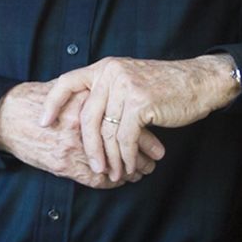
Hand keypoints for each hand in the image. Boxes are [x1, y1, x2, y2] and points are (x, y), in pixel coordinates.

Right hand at [0, 82, 161, 189]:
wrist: (9, 117)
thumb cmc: (38, 100)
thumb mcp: (69, 90)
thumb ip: (94, 95)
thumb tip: (123, 99)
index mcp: (87, 104)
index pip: (126, 123)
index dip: (144, 135)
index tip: (157, 143)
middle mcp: (83, 126)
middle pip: (123, 144)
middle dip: (141, 155)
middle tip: (155, 160)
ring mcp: (73, 148)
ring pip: (112, 164)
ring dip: (129, 171)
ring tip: (141, 173)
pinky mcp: (64, 165)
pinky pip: (95, 179)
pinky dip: (110, 182)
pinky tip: (118, 181)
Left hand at [41, 55, 239, 182]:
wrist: (199, 82)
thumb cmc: (165, 87)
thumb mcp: (130, 81)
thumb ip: (108, 93)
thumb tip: (84, 121)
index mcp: (105, 68)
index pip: (67, 82)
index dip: (52, 103)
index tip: (43, 123)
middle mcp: (111, 73)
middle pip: (86, 117)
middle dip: (88, 147)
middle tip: (95, 167)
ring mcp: (125, 87)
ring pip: (106, 131)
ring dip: (111, 157)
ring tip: (115, 173)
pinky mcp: (140, 102)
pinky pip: (125, 138)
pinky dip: (127, 156)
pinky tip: (130, 166)